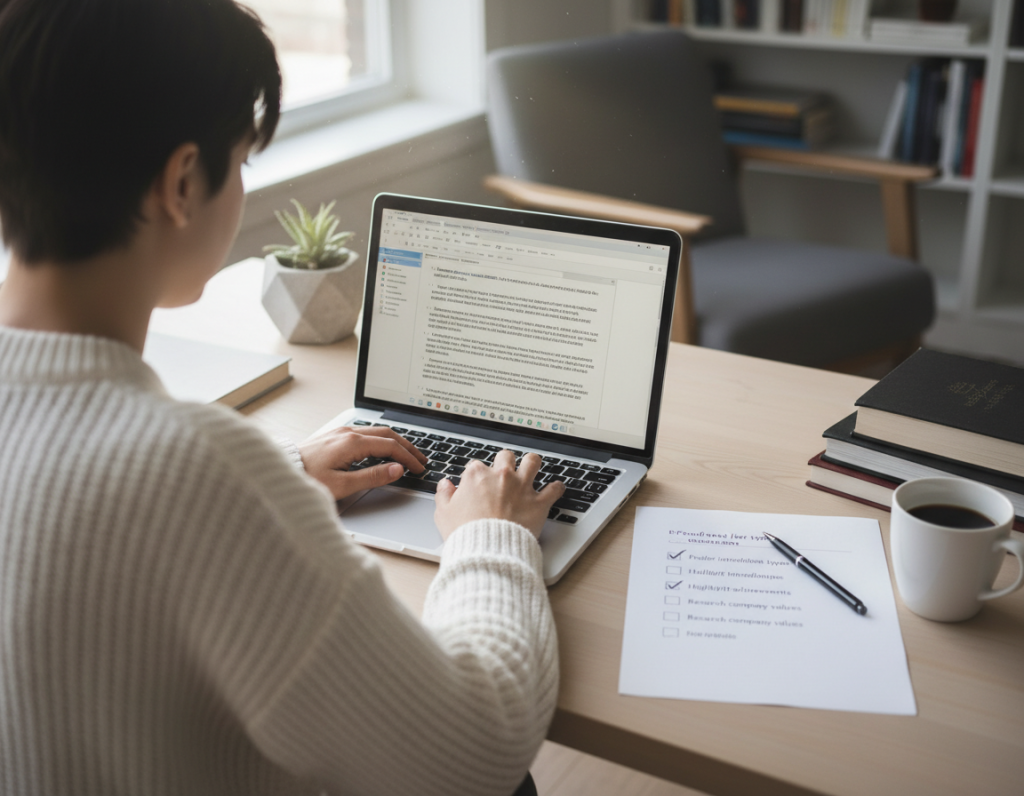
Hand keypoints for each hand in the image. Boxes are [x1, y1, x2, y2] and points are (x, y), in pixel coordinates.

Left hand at [299, 425, 427, 499]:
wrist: (281, 471)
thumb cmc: (307, 479)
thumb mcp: (342, 485)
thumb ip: (372, 477)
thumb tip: (397, 470)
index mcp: (352, 443)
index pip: (390, 446)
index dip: (408, 458)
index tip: (419, 468)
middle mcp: (348, 432)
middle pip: (387, 434)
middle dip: (407, 447)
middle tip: (421, 459)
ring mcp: (341, 432)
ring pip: (377, 431)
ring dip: (395, 441)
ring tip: (407, 453)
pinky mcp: (335, 435)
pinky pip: (366, 433)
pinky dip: (382, 440)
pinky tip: (383, 449)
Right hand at [434, 451, 564, 539]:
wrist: (488, 550)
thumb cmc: (465, 533)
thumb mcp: (443, 514)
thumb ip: (444, 495)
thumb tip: (445, 485)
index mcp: (477, 476)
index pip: (476, 466)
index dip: (476, 476)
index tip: (477, 486)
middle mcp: (501, 476)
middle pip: (506, 456)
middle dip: (505, 462)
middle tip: (504, 473)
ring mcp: (522, 487)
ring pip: (532, 461)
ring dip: (532, 464)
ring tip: (531, 467)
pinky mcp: (538, 502)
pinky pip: (554, 489)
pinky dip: (556, 489)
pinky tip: (556, 489)